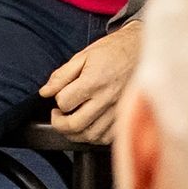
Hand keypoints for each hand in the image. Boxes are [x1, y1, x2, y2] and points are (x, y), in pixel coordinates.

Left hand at [41, 24, 142, 143]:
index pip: (64, 102)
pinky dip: (94, 137)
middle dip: (59, 124)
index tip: (59, 96)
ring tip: (72, 121)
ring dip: (75, 133)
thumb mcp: (83, 56)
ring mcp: (118, 111)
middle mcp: (106, 98)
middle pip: (75, 125)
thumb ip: (62, 75)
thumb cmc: (113, 51)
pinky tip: (90, 126)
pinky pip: (107, 138)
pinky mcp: (126, 117)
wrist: (142, 51)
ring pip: (90, 135)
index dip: (57, 101)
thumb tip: (45, 92)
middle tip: (58, 116)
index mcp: (94, 81)